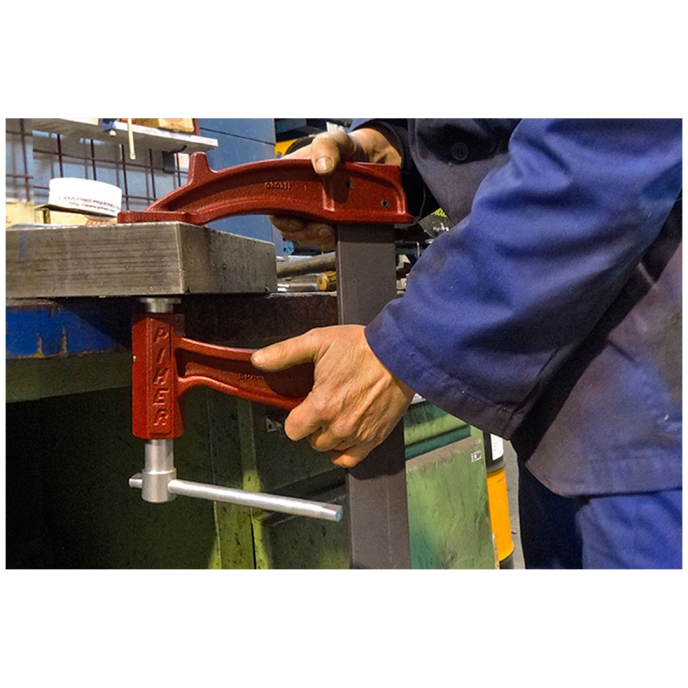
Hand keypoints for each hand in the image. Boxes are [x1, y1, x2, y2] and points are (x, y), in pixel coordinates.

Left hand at [251, 325, 414, 467]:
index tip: (301, 408)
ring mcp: (357, 434)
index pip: (293, 430)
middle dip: (313, 425)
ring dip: (329, 435)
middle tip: (321, 406)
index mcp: (321, 405)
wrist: (399, 354)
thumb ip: (285, 353)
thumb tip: (259, 359)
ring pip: (330, 449)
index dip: (295, 418)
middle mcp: (338, 424)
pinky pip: (351, 459)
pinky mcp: (374, 438)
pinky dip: (344, 451)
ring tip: (337, 414)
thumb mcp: (318, 342)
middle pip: (311, 441)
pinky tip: (345, 436)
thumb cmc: (363, 348)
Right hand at [270, 127, 401, 251]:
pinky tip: (340, 230)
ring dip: (319, 237)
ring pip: (306, 236)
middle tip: (324, 228)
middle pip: (289, 228)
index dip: (282, 219)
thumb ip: (327, 147)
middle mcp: (297, 198)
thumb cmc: (345, 148)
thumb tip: (323, 167)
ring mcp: (312, 213)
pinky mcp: (327, 223)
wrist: (369, 159)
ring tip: (333, 228)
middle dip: (306, 232)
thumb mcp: (335, 140)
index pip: (273, 206)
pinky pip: (323, 240)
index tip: (297, 222)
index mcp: (290, 178)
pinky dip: (331, 240)